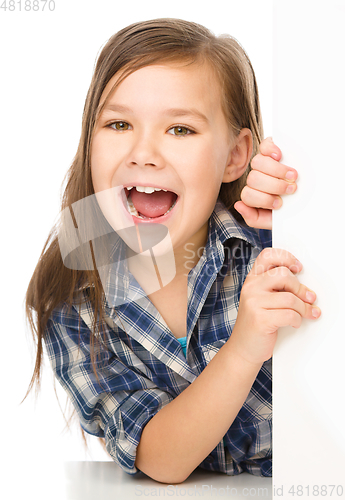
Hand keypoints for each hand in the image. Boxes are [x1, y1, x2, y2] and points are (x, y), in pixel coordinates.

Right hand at [229, 248, 320, 365]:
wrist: (243, 348)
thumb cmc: (256, 323)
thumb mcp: (262, 299)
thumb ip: (276, 288)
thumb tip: (305, 287)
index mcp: (252, 279)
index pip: (268, 256)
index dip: (286, 258)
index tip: (298, 268)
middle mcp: (250, 287)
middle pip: (284, 275)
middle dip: (301, 288)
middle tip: (309, 297)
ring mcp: (253, 302)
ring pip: (290, 297)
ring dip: (303, 308)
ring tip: (305, 314)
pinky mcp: (260, 319)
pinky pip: (289, 314)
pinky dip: (297, 320)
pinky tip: (293, 323)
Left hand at [234, 137, 297, 229]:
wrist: (306, 202)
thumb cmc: (288, 210)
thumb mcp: (271, 221)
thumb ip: (253, 218)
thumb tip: (238, 205)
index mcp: (254, 195)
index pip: (248, 195)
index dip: (264, 199)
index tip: (280, 204)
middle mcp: (256, 179)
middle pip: (253, 179)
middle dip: (274, 185)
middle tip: (291, 189)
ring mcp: (262, 164)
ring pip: (257, 163)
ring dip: (277, 170)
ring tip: (293, 175)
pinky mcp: (271, 150)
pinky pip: (264, 146)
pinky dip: (271, 149)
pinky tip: (280, 155)